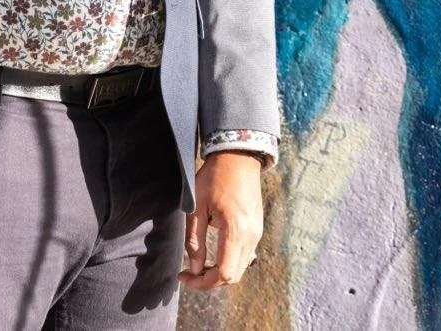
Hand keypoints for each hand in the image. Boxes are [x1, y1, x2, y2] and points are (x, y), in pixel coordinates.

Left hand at [181, 151, 264, 290]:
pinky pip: (244, 256)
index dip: (202, 283)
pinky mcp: (256, 230)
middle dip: (209, 281)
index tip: (184, 277)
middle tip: (188, 274)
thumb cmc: (214, 178)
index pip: (223, 274)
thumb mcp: (196, 208)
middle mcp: (251, 237)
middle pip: (233, 276)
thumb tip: (195, 269)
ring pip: (239, 268)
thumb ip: (195, 241)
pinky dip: (228, 263)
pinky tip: (212, 256)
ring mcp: (257, 234)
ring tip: (198, 265)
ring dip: (219, 273)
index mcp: (236, 232)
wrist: (238, 158)